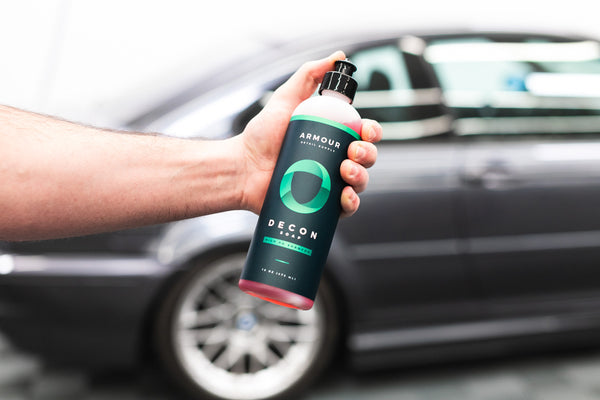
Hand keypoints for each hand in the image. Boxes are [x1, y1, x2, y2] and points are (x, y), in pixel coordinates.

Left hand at [237, 51, 381, 216]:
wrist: (241, 169)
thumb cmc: (261, 136)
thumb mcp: (286, 99)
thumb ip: (309, 75)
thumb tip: (339, 56)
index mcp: (334, 137)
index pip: (364, 135)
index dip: (372, 133)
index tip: (365, 131)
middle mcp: (335, 160)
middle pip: (366, 158)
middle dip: (367, 155)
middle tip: (350, 152)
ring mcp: (330, 185)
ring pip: (360, 183)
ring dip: (361, 178)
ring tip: (344, 172)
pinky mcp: (322, 207)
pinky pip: (346, 209)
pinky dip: (352, 204)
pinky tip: (345, 197)